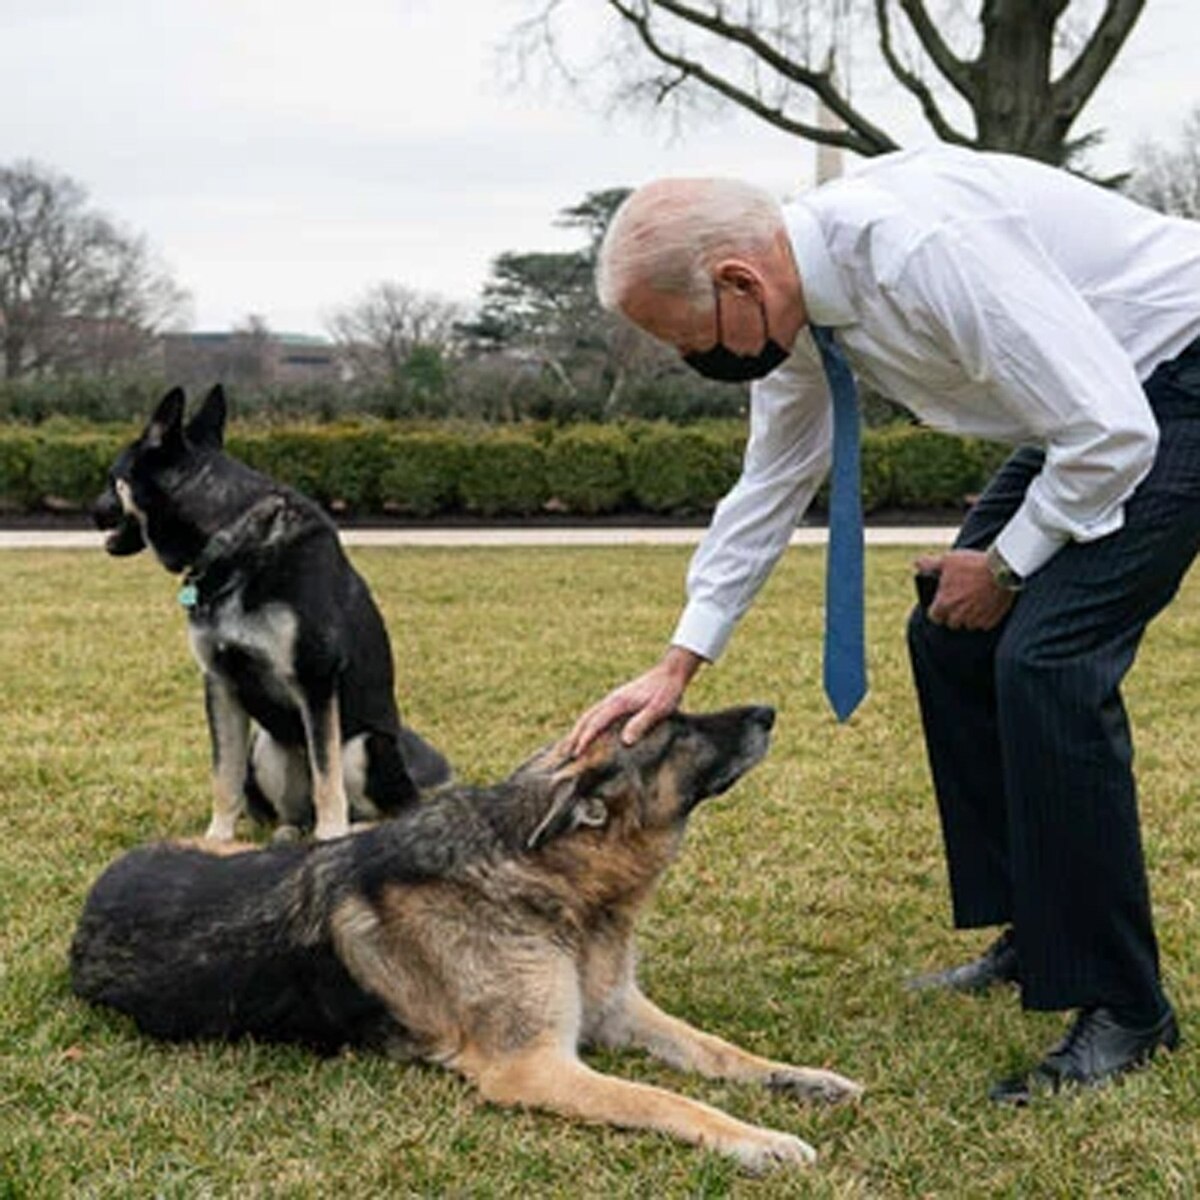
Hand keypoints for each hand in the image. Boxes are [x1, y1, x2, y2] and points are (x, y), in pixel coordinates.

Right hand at [567, 646, 704, 755]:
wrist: (671, 672)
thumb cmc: (667, 692)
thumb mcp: (659, 709)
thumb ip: (642, 723)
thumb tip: (625, 741)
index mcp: (618, 703)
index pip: (596, 723)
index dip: (585, 739)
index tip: (576, 754)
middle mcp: (612, 700)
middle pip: (586, 718)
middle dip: (574, 736)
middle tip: (564, 754)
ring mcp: (614, 699)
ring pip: (589, 715)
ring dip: (578, 730)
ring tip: (570, 745)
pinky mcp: (618, 700)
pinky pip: (597, 713)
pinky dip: (588, 724)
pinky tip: (589, 732)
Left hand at [915, 550, 1014, 631]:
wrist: (1003, 569)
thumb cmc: (972, 564)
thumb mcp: (948, 560)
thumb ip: (929, 564)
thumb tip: (918, 564)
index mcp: (944, 603)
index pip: (934, 617)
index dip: (937, 611)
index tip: (942, 604)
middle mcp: (958, 615)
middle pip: (951, 622)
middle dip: (953, 614)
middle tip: (959, 601)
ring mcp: (975, 619)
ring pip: (968, 624)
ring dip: (968, 617)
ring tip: (973, 602)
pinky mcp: (991, 620)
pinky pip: (983, 624)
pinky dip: (983, 617)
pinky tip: (986, 604)